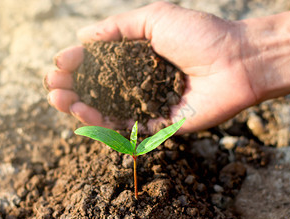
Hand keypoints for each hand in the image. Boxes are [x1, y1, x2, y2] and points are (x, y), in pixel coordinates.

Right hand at [44, 1, 258, 133]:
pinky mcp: (158, 125)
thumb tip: (84, 37)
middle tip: (53, 87)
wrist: (237, 62)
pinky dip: (103, 123)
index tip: (60, 63)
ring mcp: (147, 104)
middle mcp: (139, 82)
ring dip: (79, 107)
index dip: (76, 64)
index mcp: (137, 57)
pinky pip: (125, 128)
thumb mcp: (155, 19)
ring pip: (105, 110)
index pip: (97, 64)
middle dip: (71, 88)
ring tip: (59, 100)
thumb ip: (118, 28)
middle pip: (96, 89)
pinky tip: (84, 113)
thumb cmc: (200, 35)